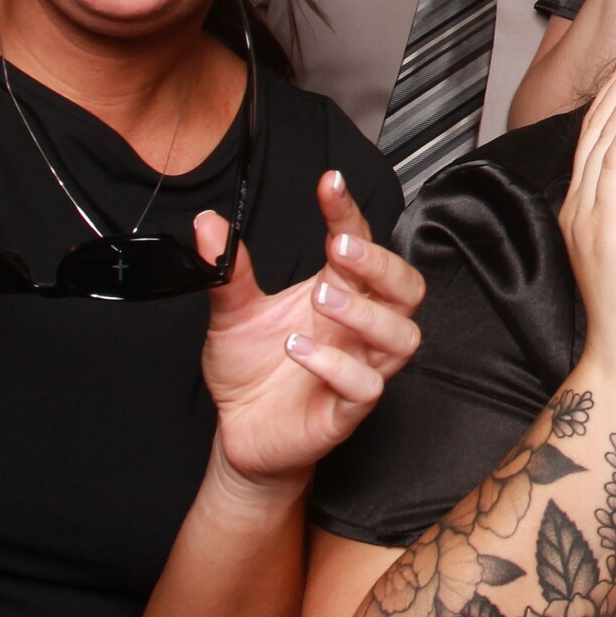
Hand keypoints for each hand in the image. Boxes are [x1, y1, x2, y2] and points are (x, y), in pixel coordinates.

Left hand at [195, 171, 424, 489]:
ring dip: (365, 312)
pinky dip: (337, 366)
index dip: (349, 211)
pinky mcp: (346, 410)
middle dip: (380, 263)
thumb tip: (208, 225)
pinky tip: (300, 350)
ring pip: (401, 336)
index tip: (330, 183)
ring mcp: (359, 368)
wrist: (242, 434)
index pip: (360, 243)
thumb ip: (227, 271)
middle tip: (338, 248)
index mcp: (339, 293)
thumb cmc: (252, 373)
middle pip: (407, 288)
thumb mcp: (231, 314)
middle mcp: (358, 329)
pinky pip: (366, 386)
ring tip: (320, 298)